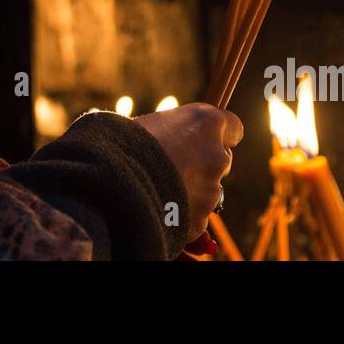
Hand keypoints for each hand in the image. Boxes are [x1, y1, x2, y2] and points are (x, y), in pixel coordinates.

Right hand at [132, 102, 242, 241]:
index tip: (205, 140)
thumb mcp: (149, 125)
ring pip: (208, 191)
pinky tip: (158, 206)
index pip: (234, 127)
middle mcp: (216, 155)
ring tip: (158, 189)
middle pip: (221, 161)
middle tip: (174, 168)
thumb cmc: (121, 144)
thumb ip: (173, 132)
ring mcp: (212, 190)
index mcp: (205, 123)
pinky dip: (182, 214)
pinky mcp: (201, 220)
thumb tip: (171, 138)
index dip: (219, 135)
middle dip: (203, 165)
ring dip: (190, 191)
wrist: (109, 183)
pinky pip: (195, 216)